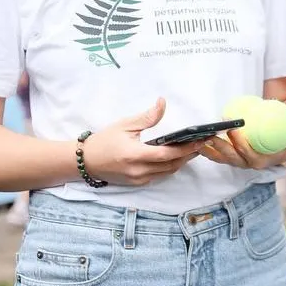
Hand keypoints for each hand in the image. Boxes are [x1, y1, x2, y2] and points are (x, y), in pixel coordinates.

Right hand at [82, 98, 206, 185]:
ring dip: (181, 162)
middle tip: (201, 143)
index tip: (200, 140)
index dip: (186, 148)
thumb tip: (162, 102)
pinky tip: (176, 157)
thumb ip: (147, 117)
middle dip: (188, 155)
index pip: (167, 154)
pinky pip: (159, 176)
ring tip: (193, 149)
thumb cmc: (104, 140)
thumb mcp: (125, 125)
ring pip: (167, 172)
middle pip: (171, 165)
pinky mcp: (137, 183)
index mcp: (135, 155)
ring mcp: (138, 179)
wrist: (84, 161)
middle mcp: (138, 170)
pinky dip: (169, 167)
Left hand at [201, 116, 285, 169]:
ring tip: (197, 140)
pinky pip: (219, 155)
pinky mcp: (233, 156)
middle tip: (210, 134)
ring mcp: (241, 161)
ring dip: (209, 151)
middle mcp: (251, 164)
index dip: (240, 145)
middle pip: (232, 159)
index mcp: (265, 161)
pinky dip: (208, 149)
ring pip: (223, 159)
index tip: (233, 129)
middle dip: (220, 148)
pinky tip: (198, 140)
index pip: (250, 156)